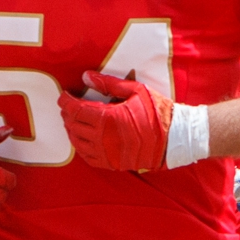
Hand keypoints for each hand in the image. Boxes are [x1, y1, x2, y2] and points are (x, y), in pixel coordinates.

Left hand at [58, 71, 172, 170]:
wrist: (175, 138)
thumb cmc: (158, 112)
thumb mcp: (136, 91)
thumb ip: (108, 84)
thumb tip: (86, 76)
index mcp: (108, 118)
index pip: (75, 109)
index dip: (66, 102)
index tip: (64, 96)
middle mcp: (104, 137)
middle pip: (73, 125)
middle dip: (67, 114)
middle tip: (68, 106)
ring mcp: (107, 152)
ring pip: (77, 142)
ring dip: (71, 130)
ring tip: (73, 121)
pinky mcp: (112, 162)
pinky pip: (88, 157)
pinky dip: (80, 147)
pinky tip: (82, 139)